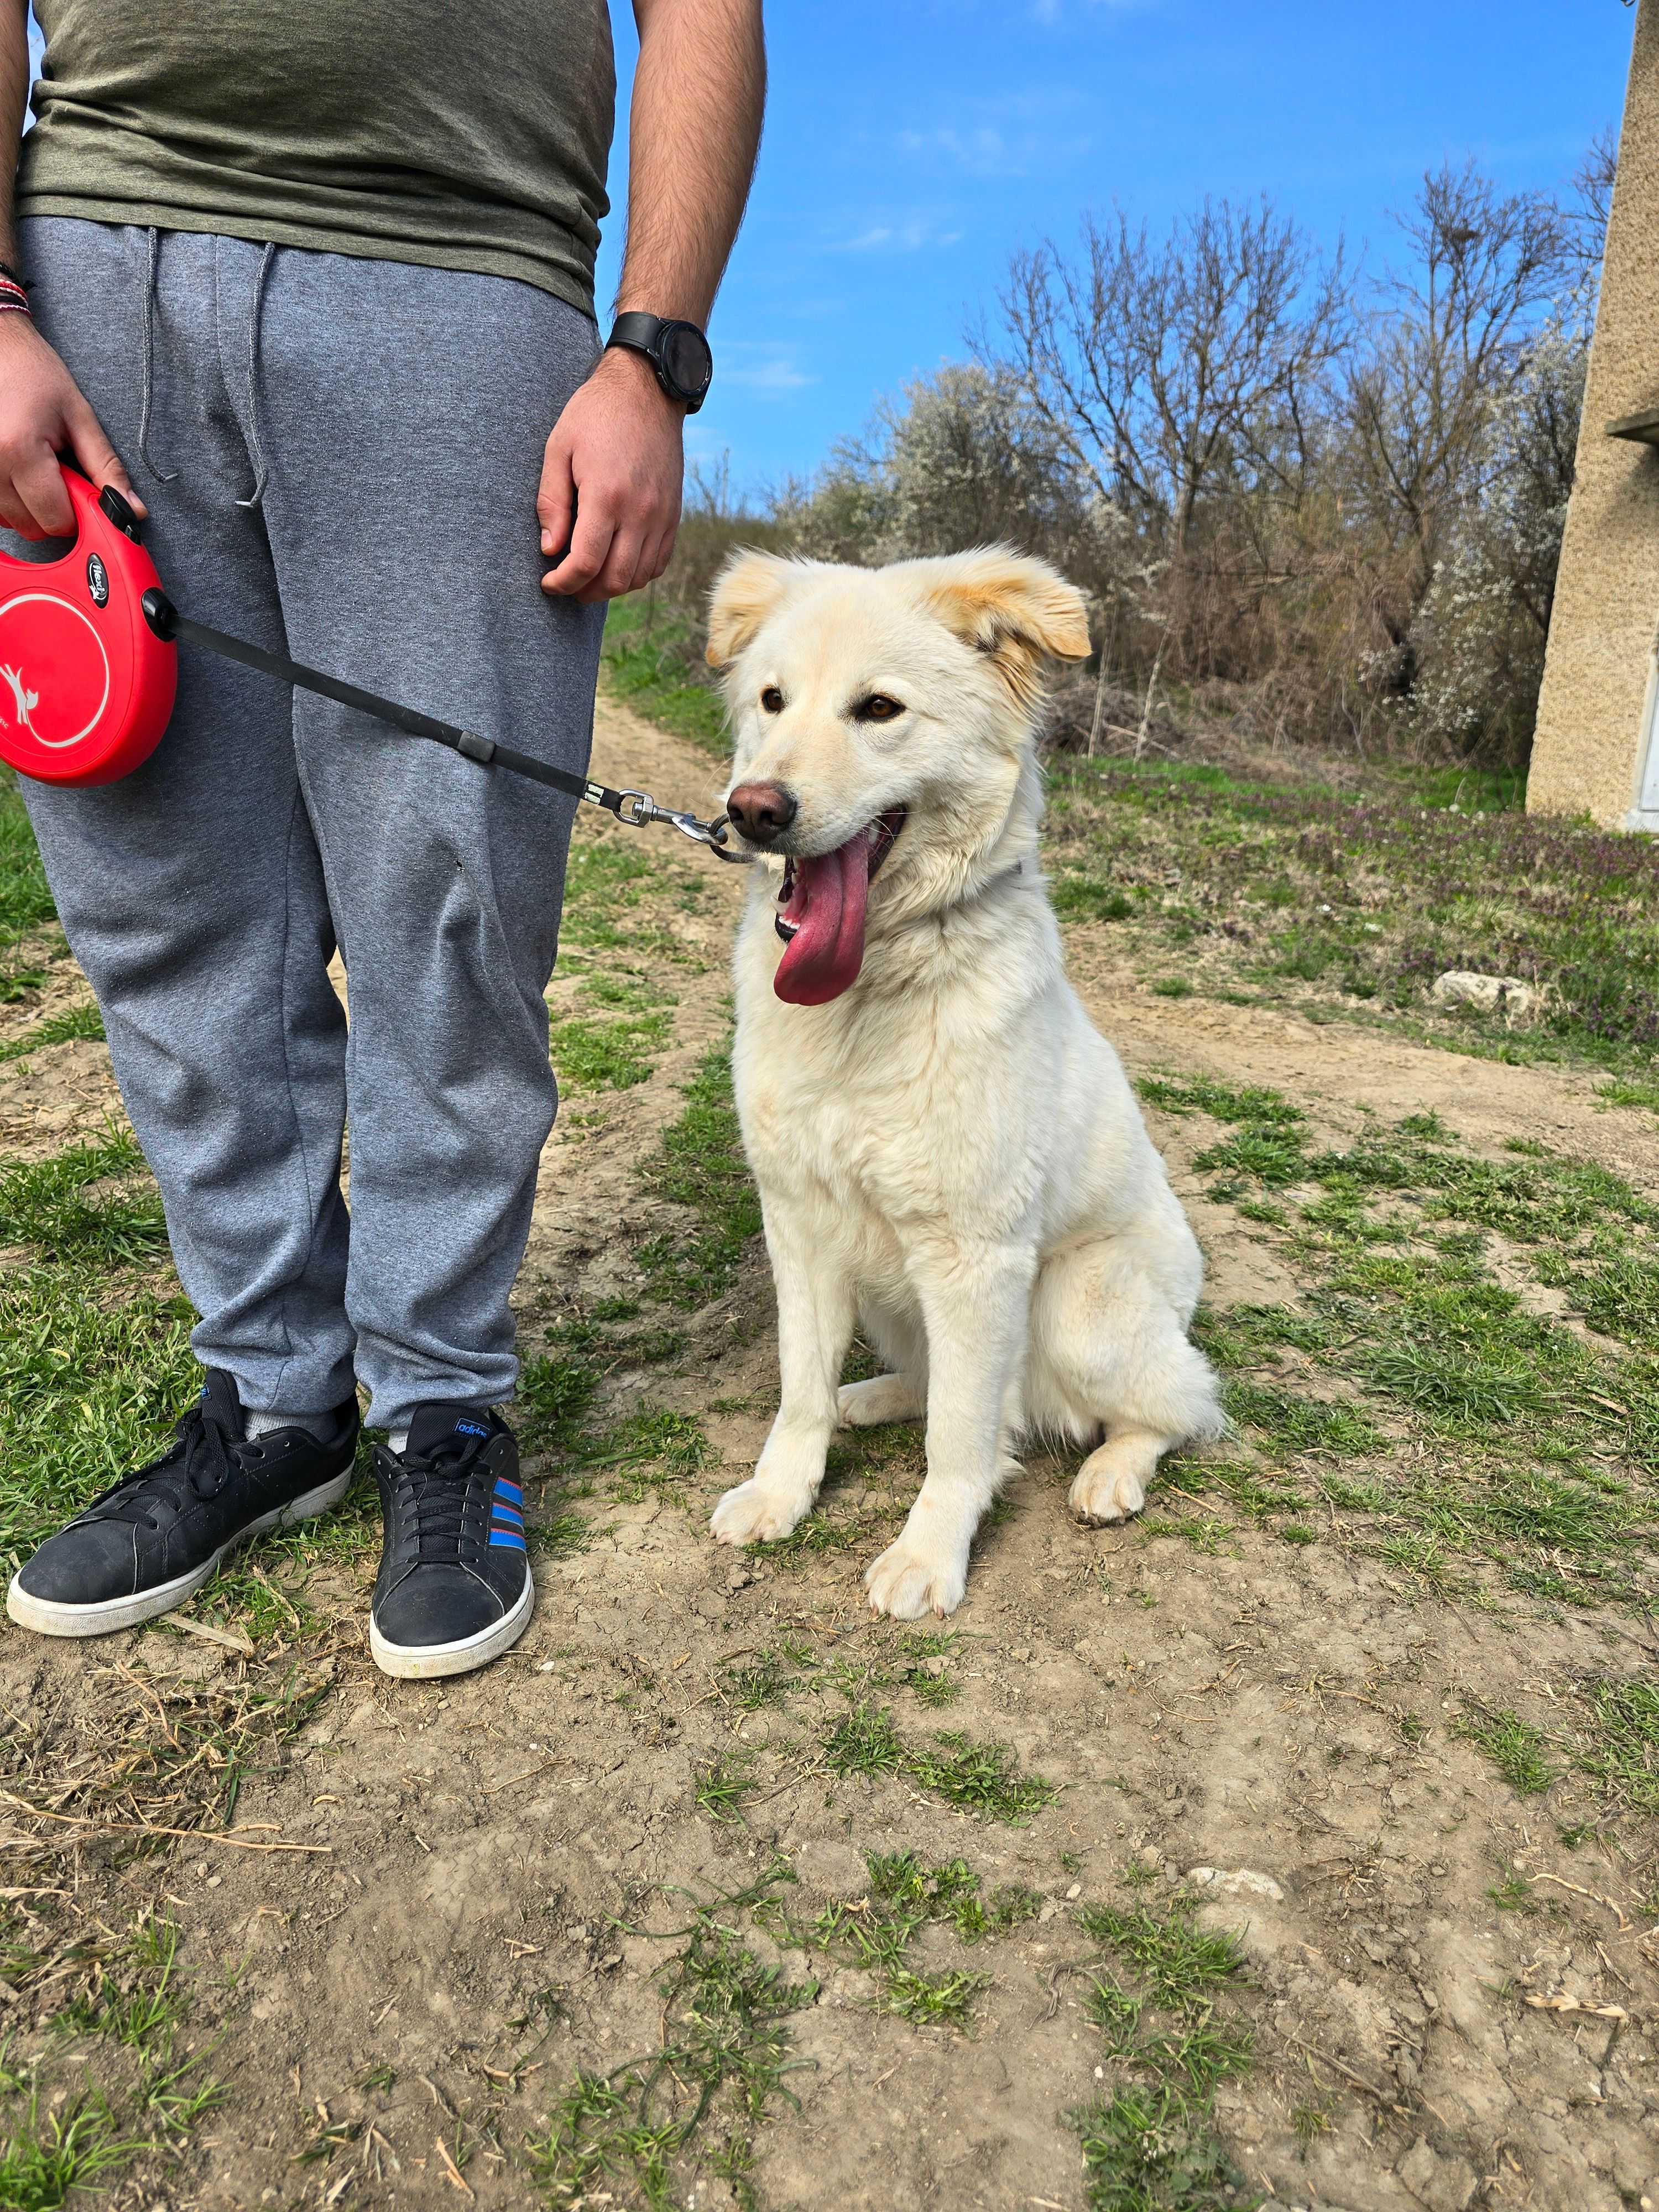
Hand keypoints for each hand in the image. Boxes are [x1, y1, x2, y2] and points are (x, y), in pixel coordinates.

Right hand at [0, 314, 143, 539]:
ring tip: (35, 466)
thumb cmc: (34, 373)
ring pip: (9, 521)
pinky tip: (18, 471)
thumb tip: (133, 511)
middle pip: (32, 526)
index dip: (77, 514)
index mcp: (20, 451)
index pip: (56, 520)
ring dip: (29, 506)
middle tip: (58, 474)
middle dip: (53, 511)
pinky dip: (9, 499)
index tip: (82, 493)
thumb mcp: (79, 416)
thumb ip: (107, 467)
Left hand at [537, 348, 683, 603]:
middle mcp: (640, 512)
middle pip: (615, 579)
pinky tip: (617, 563)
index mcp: (606, 495)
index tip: (548, 583)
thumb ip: (552, 502)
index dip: (563, 583)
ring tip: (589, 577)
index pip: (586, 562)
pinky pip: (659, 562)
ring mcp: (661, 515)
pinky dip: (637, 573)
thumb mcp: (559, 448)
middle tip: (566, 585)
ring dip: (611, 586)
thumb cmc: (595, 414)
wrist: (646, 390)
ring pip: (639, 576)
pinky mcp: (673, 514)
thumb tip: (550, 549)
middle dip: (585, 591)